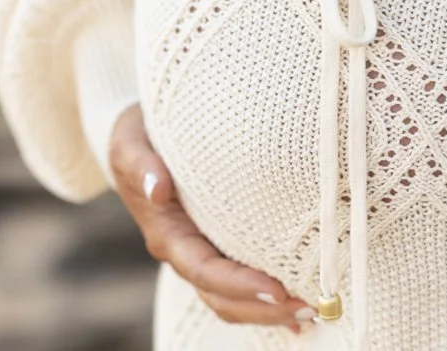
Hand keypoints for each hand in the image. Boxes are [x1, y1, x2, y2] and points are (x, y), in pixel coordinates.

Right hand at [108, 104, 316, 331]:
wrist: (138, 137)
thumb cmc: (139, 137)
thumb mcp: (131, 143)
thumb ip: (141, 164)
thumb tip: (158, 188)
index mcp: (167, 235)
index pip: (204, 271)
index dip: (239, 285)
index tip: (276, 289)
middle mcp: (186, 252)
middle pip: (222, 297)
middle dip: (264, 309)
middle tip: (310, 309)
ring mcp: (202, 252)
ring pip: (233, 298)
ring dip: (271, 310)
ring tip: (315, 310)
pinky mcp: (218, 245)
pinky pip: (242, 282)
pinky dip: (268, 301)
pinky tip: (299, 308)